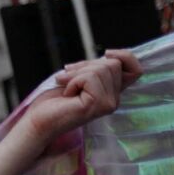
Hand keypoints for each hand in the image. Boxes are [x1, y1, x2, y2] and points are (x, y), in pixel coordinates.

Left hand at [21, 49, 141, 148]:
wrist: (37, 122)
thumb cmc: (53, 101)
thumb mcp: (79, 77)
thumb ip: (96, 68)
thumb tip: (109, 54)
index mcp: (111, 93)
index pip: (136, 70)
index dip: (125, 56)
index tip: (107, 52)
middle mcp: (114, 100)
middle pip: (113, 64)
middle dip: (86, 65)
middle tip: (67, 78)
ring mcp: (108, 104)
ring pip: (103, 68)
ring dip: (78, 73)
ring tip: (66, 88)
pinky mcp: (98, 105)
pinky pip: (90, 77)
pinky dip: (74, 80)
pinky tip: (67, 95)